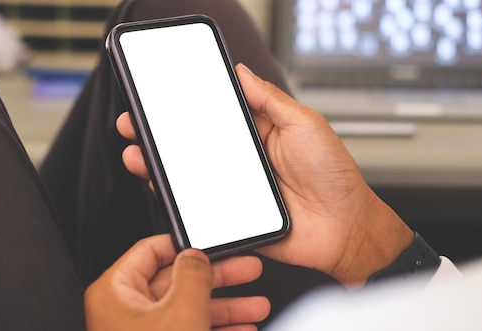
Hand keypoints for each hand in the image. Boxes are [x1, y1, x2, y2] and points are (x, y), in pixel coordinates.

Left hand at [84, 234, 269, 330]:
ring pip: (189, 308)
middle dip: (219, 279)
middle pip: (178, 280)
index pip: (150, 251)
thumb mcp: (182, 312)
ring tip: (256, 305)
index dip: (185, 245)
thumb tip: (196, 255)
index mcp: (117, 292)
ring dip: (226, 307)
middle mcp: (126, 310)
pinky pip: (190, 330)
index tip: (212, 244)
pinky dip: (217, 329)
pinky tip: (243, 330)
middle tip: (247, 270)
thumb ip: (193, 276)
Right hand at [116, 65, 412, 286]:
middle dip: (162, 135)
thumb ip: (270, 99)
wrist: (346, 228)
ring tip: (137, 153)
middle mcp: (243, 161)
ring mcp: (236, 190)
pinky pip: (201, 208)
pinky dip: (179, 200)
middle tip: (135, 123)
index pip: (215, 116)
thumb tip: (242, 72)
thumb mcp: (305, 124)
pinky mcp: (234, 217)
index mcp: (259, 134)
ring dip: (161, 166)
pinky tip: (160, 187)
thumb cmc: (334, 176)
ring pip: (191, 176)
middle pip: (194, 146)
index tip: (161, 98)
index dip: (188, 107)